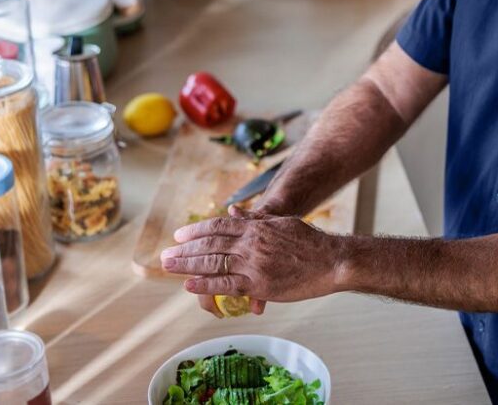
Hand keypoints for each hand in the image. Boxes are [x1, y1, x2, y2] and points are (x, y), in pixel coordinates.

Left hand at [161, 207, 344, 309]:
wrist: (332, 260)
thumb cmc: (311, 242)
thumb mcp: (282, 221)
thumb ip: (256, 218)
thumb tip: (233, 211)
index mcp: (256, 227)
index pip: (218, 226)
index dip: (196, 231)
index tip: (180, 236)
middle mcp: (251, 243)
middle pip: (210, 244)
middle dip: (184, 250)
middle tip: (165, 255)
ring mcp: (254, 264)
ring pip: (213, 263)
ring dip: (187, 265)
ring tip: (168, 267)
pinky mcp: (260, 285)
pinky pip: (226, 285)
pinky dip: (205, 285)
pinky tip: (189, 285)